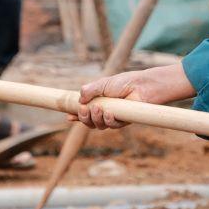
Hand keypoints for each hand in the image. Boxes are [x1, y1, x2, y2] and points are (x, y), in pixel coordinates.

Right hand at [74, 63, 193, 128]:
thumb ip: (89, 91)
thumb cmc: (123, 82)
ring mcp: (113, 117)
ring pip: (98, 126)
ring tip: (98, 108)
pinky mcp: (123, 122)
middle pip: (89, 122)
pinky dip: (108, 121)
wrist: (141, 85)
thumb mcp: (102, 84)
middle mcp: (104, 111)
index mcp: (97, 102)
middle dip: (83, 118)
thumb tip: (79, 100)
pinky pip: (112, 126)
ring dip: (95, 119)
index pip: (84, 111)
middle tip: (84, 110)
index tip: (68, 116)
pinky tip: (109, 113)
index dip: (76, 115)